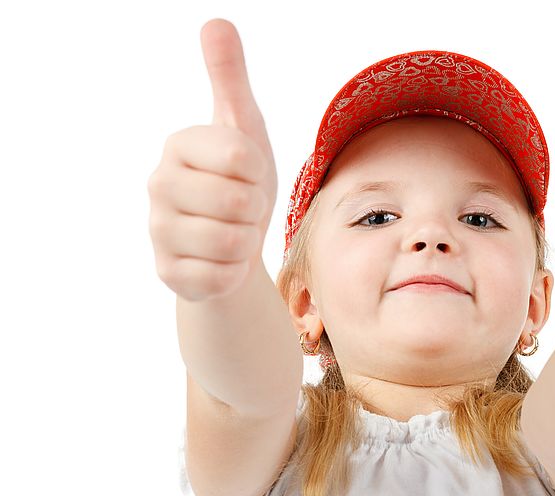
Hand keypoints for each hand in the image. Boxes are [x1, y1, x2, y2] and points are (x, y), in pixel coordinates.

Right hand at [148, 18, 277, 301]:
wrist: (233, 246)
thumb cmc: (240, 183)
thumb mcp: (244, 128)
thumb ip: (230, 79)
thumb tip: (216, 21)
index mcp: (179, 145)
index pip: (242, 157)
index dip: (259, 172)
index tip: (247, 175)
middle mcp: (158, 185)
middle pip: (238, 202)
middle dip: (254, 210)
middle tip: (242, 209)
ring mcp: (158, 231)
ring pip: (230, 241)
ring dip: (246, 241)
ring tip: (233, 232)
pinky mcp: (168, 273)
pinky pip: (221, 275)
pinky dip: (234, 271)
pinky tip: (221, 261)